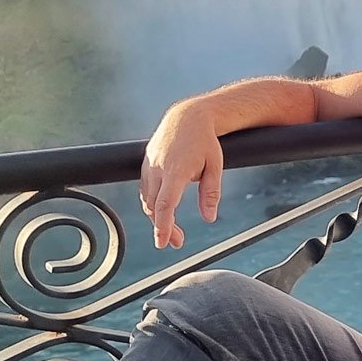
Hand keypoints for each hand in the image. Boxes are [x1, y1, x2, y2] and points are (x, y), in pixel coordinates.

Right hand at [140, 100, 223, 248]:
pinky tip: (164, 212)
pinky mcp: (146, 165)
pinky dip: (153, 205)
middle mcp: (158, 168)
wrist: (187, 117)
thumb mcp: (215, 166)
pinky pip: (146, 190)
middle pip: (154, 207)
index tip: (162, 242)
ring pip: (148, 200)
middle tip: (177, 243)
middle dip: (163, 228)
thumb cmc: (204, 141)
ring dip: (157, 218)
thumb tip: (209, 217)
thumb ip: (211, 193)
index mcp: (176, 169)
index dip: (162, 225)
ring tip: (175, 233)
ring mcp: (150, 166)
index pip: (165, 204)